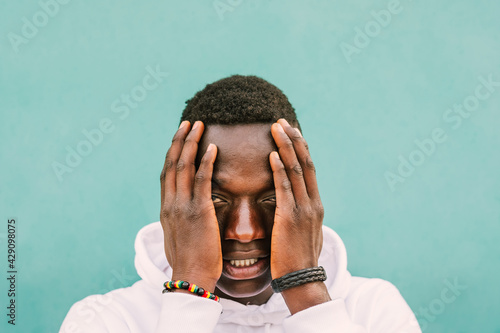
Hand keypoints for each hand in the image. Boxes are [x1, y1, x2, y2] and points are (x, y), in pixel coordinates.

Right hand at [160, 120, 220, 291]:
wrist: (191, 278)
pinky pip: (201, 180)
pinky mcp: (198, 212)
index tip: (179, 137)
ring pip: (183, 167)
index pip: (166, 174)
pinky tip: (213, 148)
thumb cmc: (190, 261)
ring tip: (198, 126)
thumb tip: (183, 212)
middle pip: (172, 164)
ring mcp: (182, 207)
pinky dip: (206, 162)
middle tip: (188, 123)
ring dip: (190, 143)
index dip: (172, 153)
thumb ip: (180, 220)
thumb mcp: (179, 236)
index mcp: (166, 209)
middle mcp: (170, 204)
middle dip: (179, 140)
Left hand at [269, 118, 329, 312]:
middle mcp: (313, 203)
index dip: (300, 148)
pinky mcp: (290, 218)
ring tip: (276, 129)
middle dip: (294, 140)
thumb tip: (292, 205)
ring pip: (296, 170)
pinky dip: (279, 170)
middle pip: (306, 163)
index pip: (309, 169)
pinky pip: (285, 188)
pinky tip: (271, 155)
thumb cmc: (297, 257)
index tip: (291, 131)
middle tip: (282, 121)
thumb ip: (299, 214)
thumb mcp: (303, 232)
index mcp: (315, 205)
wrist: (301, 279)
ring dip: (285, 147)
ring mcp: (303, 209)